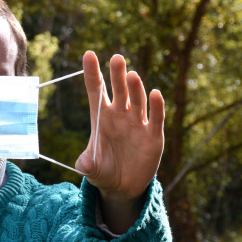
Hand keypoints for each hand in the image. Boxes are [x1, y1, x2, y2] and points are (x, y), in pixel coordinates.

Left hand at [75, 52, 163, 224]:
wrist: (122, 187)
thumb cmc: (103, 171)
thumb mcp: (91, 171)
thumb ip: (87, 165)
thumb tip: (85, 165)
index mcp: (101, 118)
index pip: (96, 90)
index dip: (92, 73)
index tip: (88, 54)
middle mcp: (120, 116)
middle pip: (119, 90)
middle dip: (117, 75)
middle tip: (117, 58)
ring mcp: (137, 124)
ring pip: (137, 101)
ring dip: (136, 88)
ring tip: (132, 76)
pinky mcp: (153, 136)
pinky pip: (155, 118)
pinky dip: (156, 107)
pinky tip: (155, 94)